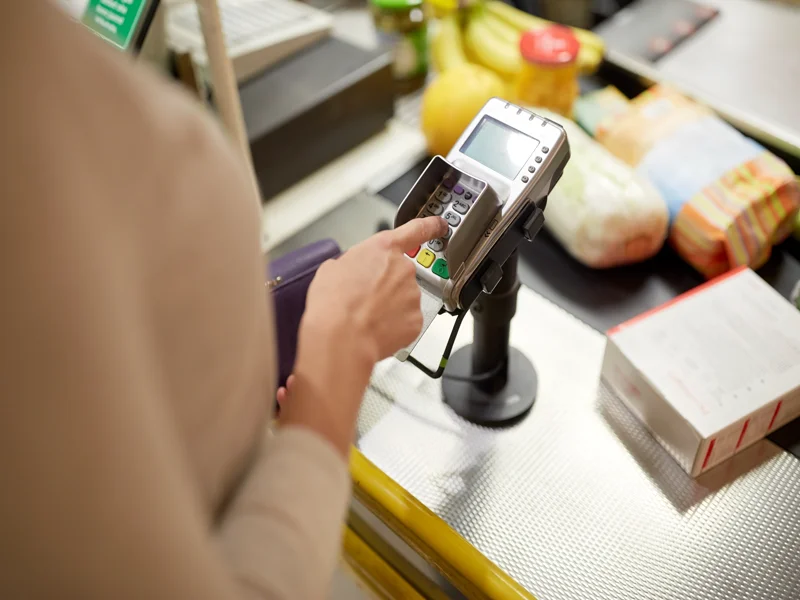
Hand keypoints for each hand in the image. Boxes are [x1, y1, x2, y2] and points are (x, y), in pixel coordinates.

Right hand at [278, 216, 447, 455]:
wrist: (341, 339)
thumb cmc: (333, 304)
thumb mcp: (331, 269)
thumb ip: (352, 263)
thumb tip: (352, 272)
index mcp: (383, 249)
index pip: (415, 230)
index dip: (430, 226)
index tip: (439, 225)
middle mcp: (403, 269)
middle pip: (400, 273)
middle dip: (385, 285)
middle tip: (364, 298)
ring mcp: (412, 295)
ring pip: (403, 298)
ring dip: (389, 306)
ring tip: (365, 316)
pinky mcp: (416, 320)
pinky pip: (406, 320)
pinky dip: (394, 325)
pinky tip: (376, 328)